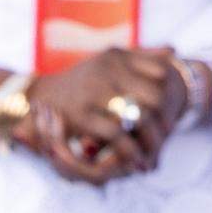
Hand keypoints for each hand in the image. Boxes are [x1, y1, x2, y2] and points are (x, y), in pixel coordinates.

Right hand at [33, 46, 193, 180]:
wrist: (37, 96)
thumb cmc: (80, 80)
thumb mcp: (108, 61)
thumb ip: (140, 56)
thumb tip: (174, 51)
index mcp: (118, 55)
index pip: (162, 71)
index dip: (172, 94)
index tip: (172, 112)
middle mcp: (109, 69)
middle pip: (155, 96)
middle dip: (165, 121)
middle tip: (167, 138)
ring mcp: (95, 90)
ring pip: (140, 115)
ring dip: (151, 140)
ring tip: (155, 154)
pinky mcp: (81, 113)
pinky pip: (116, 134)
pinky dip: (130, 150)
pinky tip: (136, 161)